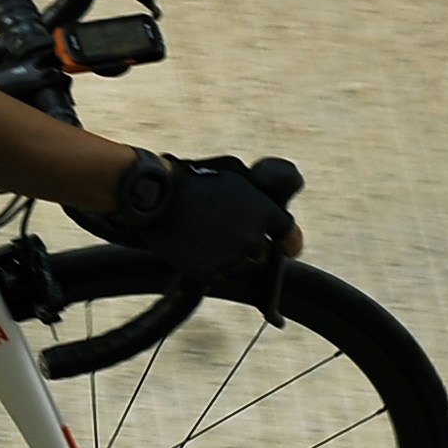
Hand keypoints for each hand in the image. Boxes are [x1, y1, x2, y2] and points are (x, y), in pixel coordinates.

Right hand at [63, 150, 302, 282]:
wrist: (158, 197)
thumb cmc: (195, 178)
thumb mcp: (236, 174)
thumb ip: (258, 194)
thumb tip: (271, 206)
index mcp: (265, 212)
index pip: (289, 234)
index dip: (287, 240)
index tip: (285, 246)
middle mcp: (253, 238)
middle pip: (261, 253)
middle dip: (249, 245)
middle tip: (227, 232)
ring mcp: (232, 258)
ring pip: (239, 265)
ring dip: (229, 255)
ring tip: (206, 235)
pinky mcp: (210, 272)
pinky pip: (218, 273)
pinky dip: (209, 263)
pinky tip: (195, 245)